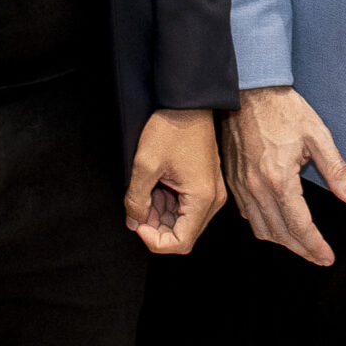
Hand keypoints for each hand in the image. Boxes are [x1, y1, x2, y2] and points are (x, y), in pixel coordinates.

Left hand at [125, 107, 226, 254]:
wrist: (188, 101)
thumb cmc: (171, 128)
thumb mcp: (145, 165)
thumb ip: (136, 200)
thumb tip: (133, 222)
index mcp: (202, 199)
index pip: (181, 243)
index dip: (154, 241)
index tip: (137, 223)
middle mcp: (212, 200)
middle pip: (183, 234)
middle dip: (155, 227)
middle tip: (137, 207)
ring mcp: (211, 191)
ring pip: (182, 221)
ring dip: (160, 215)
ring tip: (144, 192)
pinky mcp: (205, 183)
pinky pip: (186, 206)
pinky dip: (167, 203)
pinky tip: (154, 186)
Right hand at [221, 86, 345, 265]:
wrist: (248, 89)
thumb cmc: (283, 108)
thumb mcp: (318, 135)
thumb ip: (336, 170)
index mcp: (279, 179)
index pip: (299, 226)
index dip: (315, 246)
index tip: (327, 257)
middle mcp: (256, 188)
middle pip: (280, 234)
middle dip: (301, 250)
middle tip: (318, 256)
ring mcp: (241, 185)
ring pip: (260, 228)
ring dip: (282, 241)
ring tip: (300, 244)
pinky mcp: (232, 179)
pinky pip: (247, 214)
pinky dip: (263, 226)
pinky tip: (276, 222)